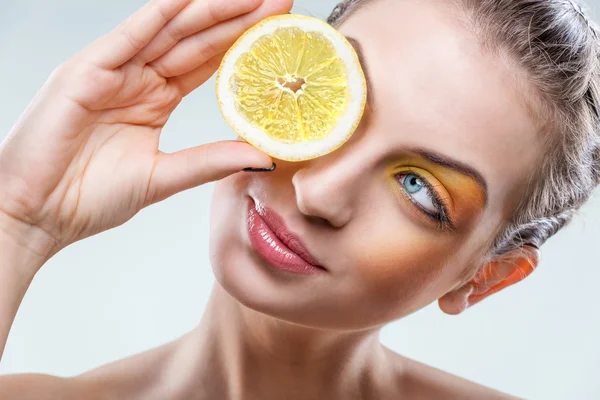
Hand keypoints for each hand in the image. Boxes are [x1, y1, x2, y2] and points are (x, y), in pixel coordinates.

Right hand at [0, 0, 291, 262]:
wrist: (36, 215)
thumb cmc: (88, 198)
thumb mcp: (163, 177)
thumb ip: (210, 161)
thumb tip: (264, 155)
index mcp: (153, 100)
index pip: (206, 63)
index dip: (242, 45)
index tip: (280, 31)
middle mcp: (136, 80)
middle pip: (195, 41)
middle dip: (237, 19)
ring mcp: (111, 73)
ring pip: (168, 33)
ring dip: (208, 10)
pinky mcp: (84, 73)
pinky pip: (126, 39)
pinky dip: (156, 16)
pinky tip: (188, 0)